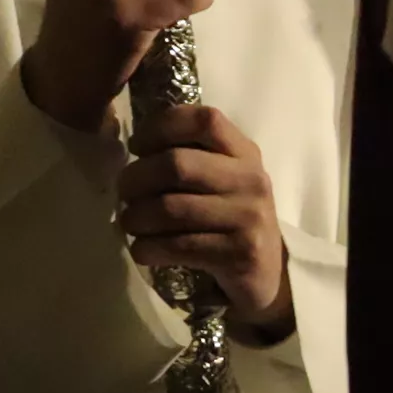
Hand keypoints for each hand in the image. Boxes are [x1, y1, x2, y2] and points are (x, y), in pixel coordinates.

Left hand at [116, 104, 291, 339]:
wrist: (267, 271)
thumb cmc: (231, 218)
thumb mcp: (224, 180)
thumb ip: (192, 157)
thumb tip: (134, 149)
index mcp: (245, 153)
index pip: (204, 121)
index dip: (161, 126)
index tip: (138, 146)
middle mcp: (251, 180)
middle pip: (176, 165)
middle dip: (136, 179)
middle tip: (124, 192)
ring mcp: (249, 217)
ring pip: (170, 208)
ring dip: (136, 218)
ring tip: (130, 223)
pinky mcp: (240, 253)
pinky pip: (176, 246)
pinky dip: (147, 248)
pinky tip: (143, 249)